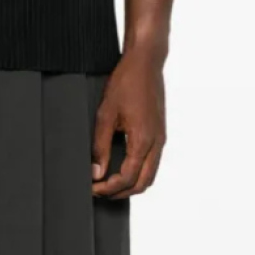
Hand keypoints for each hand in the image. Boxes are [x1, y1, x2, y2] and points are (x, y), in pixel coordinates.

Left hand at [91, 51, 165, 198]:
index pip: (128, 178)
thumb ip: (100, 146)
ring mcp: (161, 138)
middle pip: (143, 183)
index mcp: (143, 140)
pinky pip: (153, 162)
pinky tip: (122, 167)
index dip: (109, 188)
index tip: (93, 188)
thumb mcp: (105, 114)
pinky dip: (139, 172)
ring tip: (109, 183)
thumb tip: (96, 171)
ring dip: (131, 184)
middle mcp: (157, 142)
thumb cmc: (126, 82)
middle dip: (121, 192)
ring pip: (150, 175)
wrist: (146, 62)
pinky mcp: (160, 133)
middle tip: (100, 191)